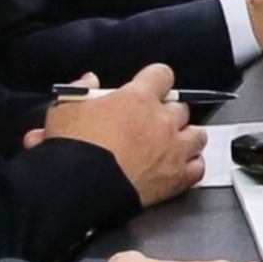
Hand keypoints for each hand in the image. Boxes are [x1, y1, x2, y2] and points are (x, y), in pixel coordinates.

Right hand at [34, 65, 204, 203]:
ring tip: (174, 142)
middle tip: (154, 121)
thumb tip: (89, 81)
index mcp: (137, 98)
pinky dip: (192, 165)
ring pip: (197, 135)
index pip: (162, 75)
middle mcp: (161, 121)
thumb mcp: (64, 109)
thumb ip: (81, 90)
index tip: (152, 85)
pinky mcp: (176, 178)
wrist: (81, 187)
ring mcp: (173, 149)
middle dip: (169, 113)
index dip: (156, 79)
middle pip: (181, 107)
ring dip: (186, 137)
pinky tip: (181, 166)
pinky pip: (198, 167)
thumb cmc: (74, 149)